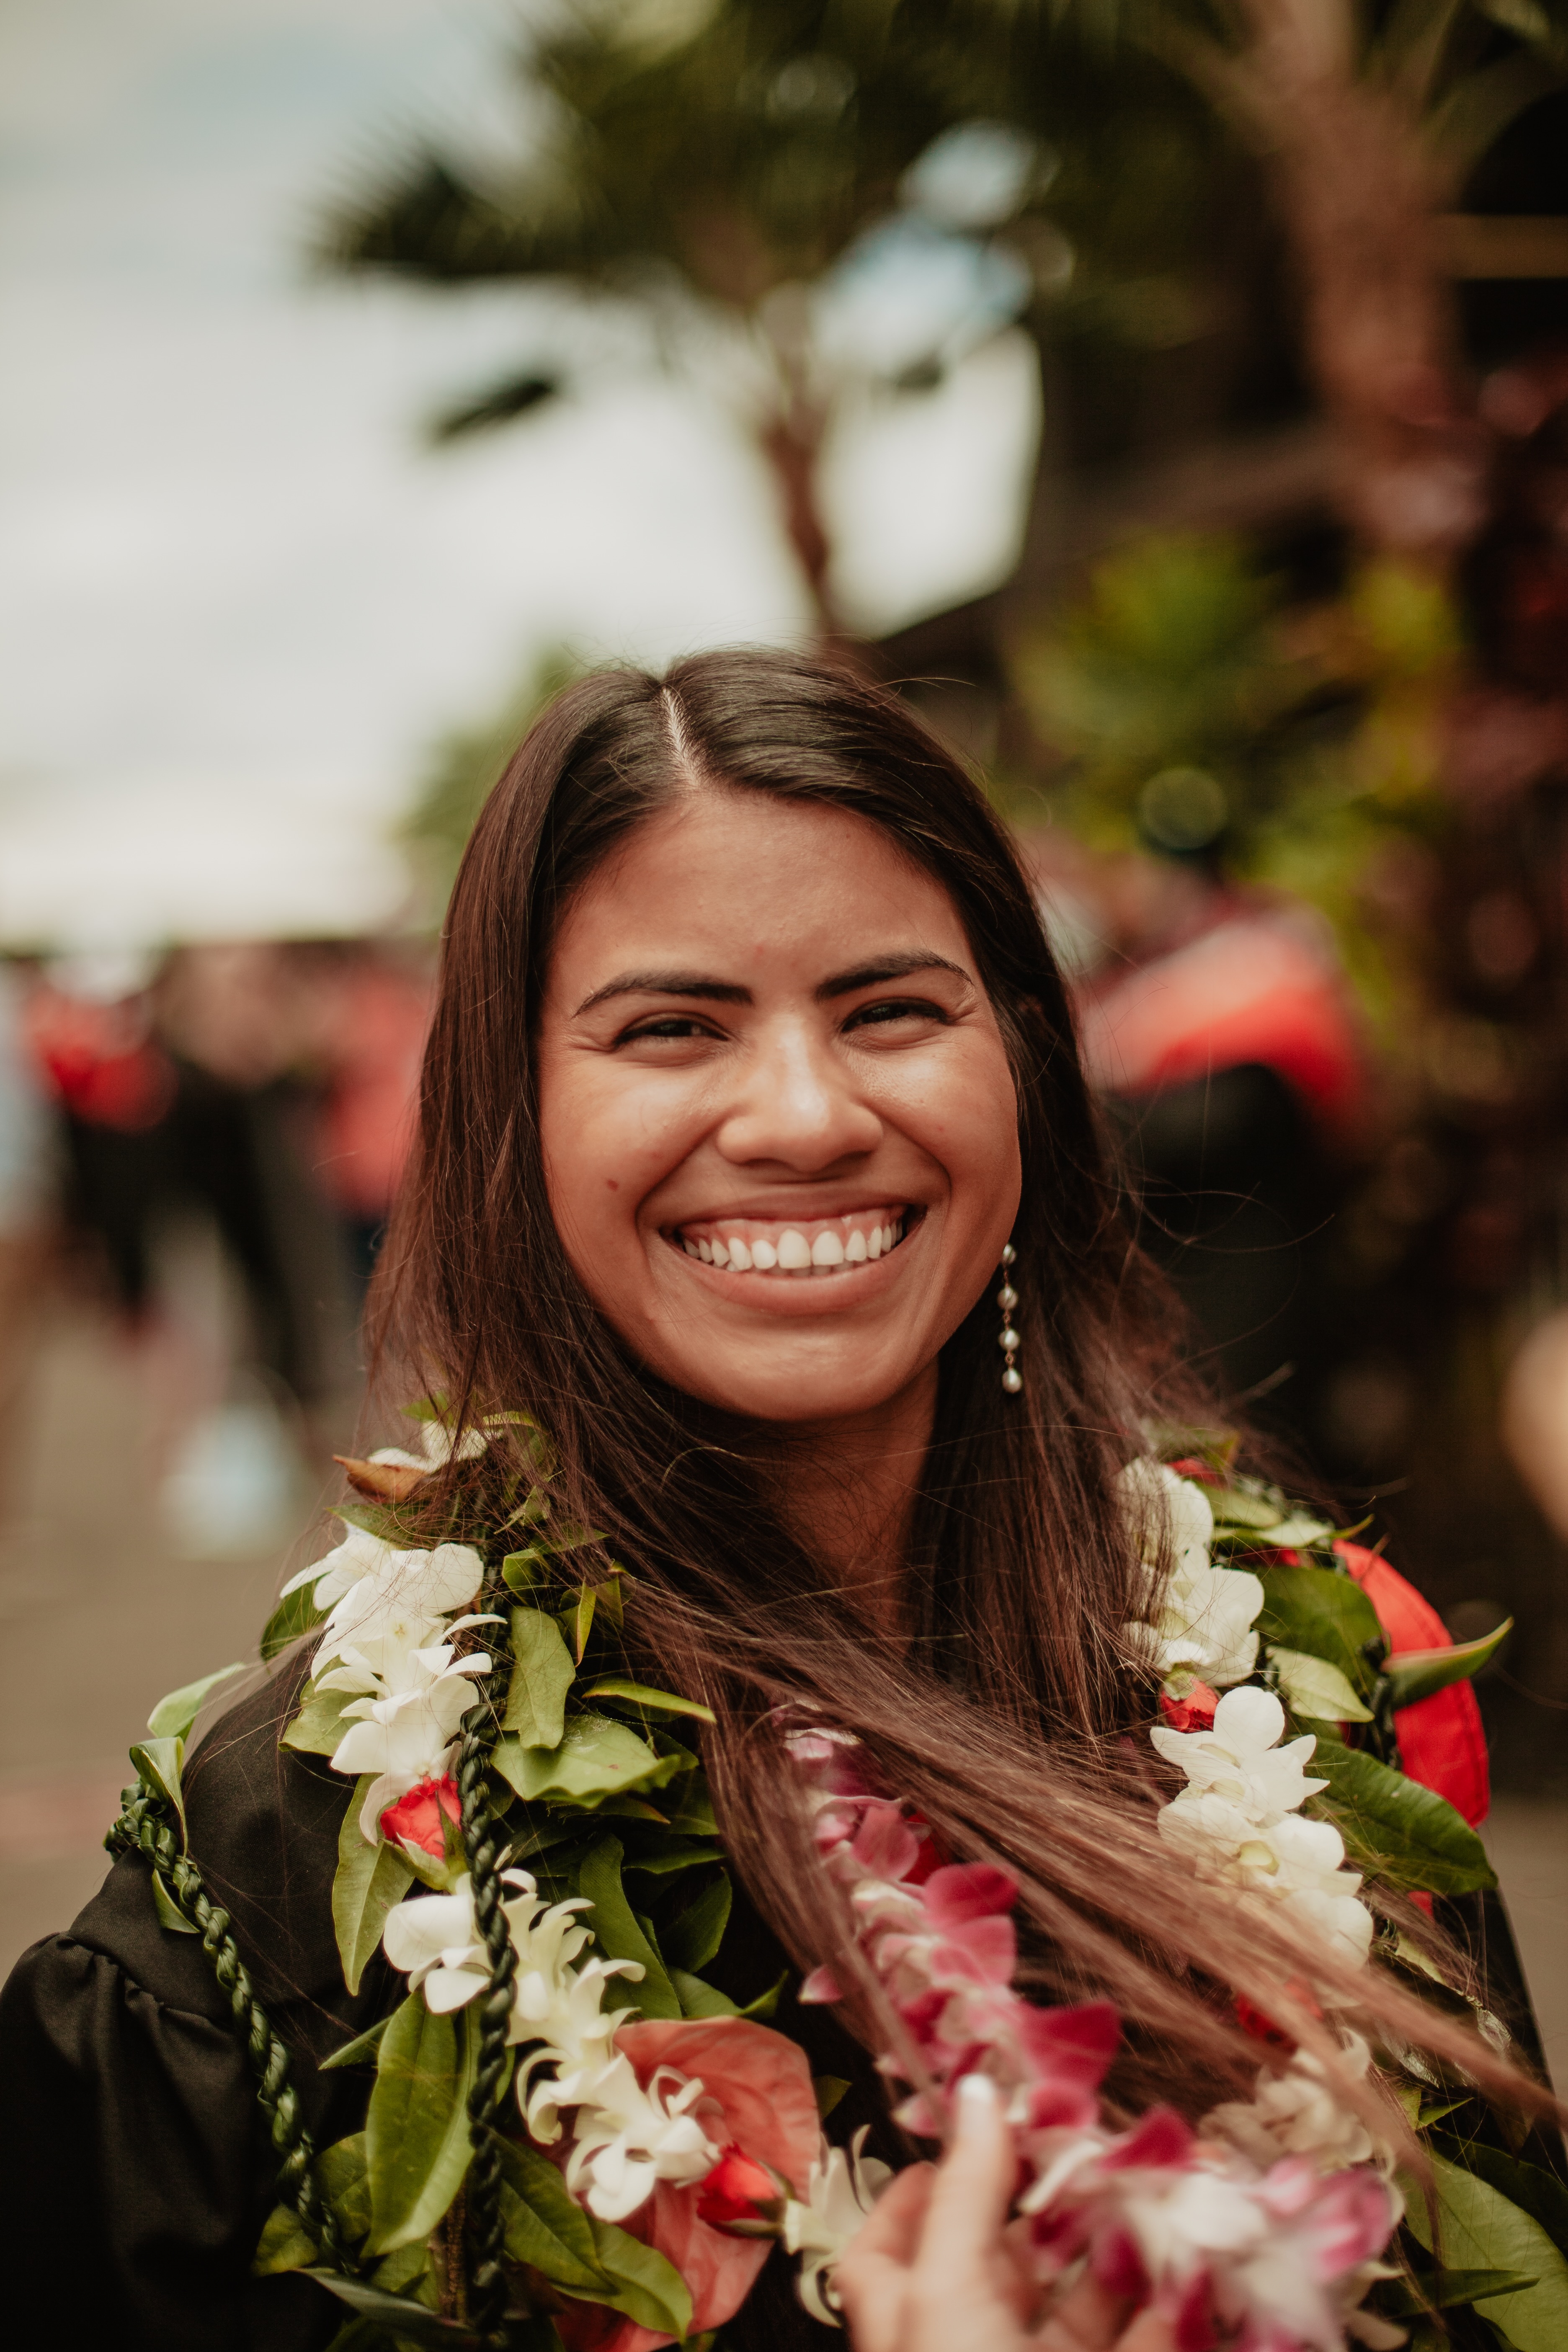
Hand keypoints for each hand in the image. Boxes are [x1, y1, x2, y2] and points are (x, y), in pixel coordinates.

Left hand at [833, 2076, 1172, 2351]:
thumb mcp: (949, 2286)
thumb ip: (968, 2190)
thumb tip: (977, 2091)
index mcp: (908, 2313)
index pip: (888, 2243)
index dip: (921, 2186)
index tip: (974, 2132)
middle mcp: (968, 2337)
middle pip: (1005, 2251)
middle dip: (1054, 2194)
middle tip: (1095, 2140)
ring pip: (1082, 2290)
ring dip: (1122, 2236)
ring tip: (1160, 2182)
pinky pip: (1143, 2331)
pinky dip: (1172, 2295)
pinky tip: (1198, 2254)